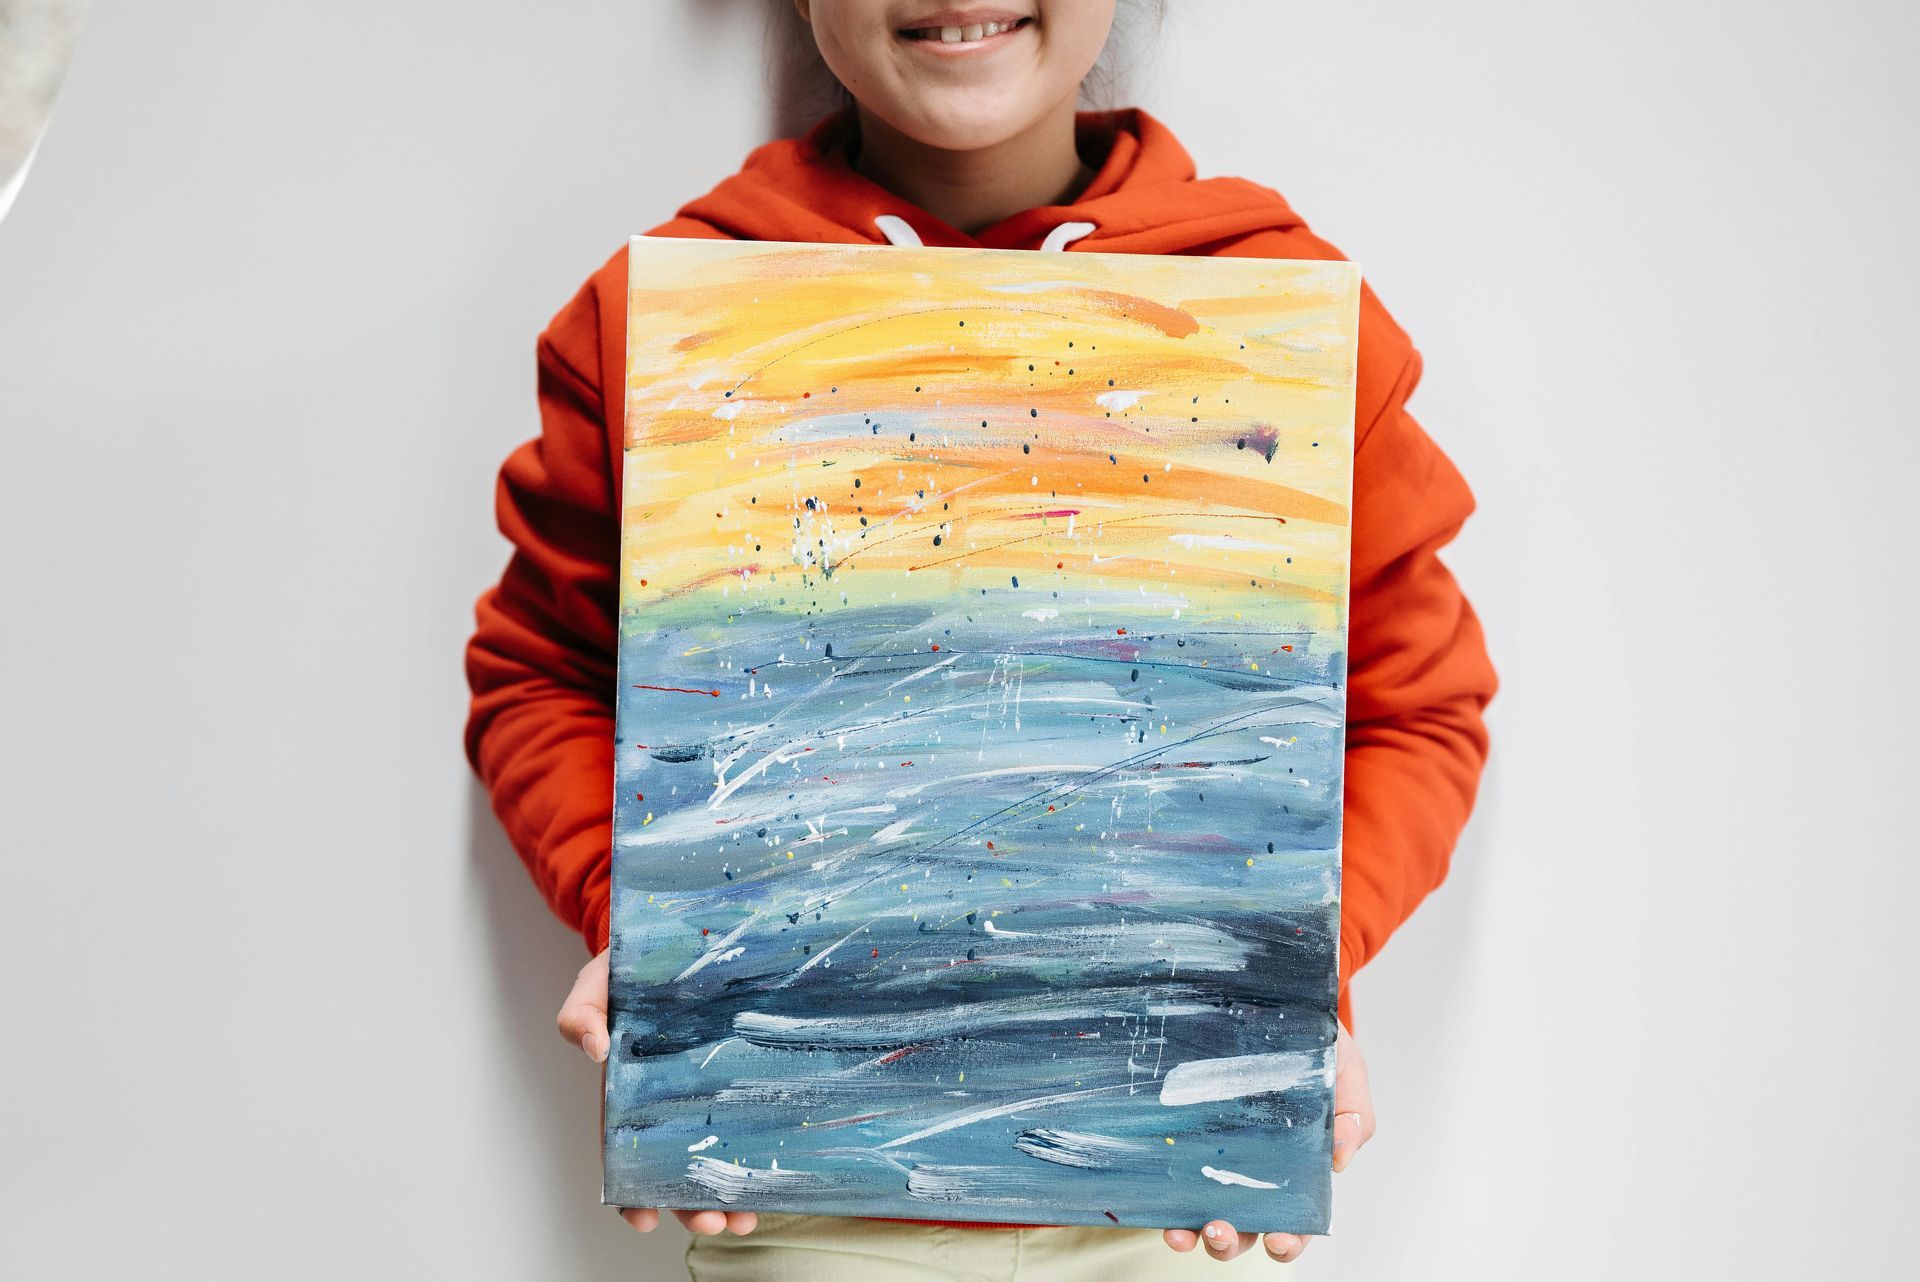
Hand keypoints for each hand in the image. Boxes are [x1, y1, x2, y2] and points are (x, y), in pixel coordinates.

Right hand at [557, 948, 758, 1237]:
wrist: (671, 941)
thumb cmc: (627, 970)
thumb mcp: (595, 985)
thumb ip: (581, 1014)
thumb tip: (595, 1049)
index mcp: (630, 1089)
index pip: (628, 1150)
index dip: (633, 1188)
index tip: (644, 1220)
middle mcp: (669, 1098)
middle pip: (677, 1164)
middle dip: (692, 1201)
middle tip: (714, 1223)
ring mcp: (707, 1088)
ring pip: (716, 1150)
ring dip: (729, 1190)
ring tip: (746, 1216)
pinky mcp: (741, 1071)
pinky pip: (751, 1116)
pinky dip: (761, 1150)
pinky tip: (775, 1176)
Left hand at [1161, 1021, 1374, 1263]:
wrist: (1277, 1000)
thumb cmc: (1317, 1043)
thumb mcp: (1346, 1072)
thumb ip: (1354, 1115)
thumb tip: (1340, 1160)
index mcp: (1298, 1167)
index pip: (1296, 1219)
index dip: (1290, 1238)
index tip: (1279, 1240)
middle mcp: (1254, 1170)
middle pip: (1245, 1227)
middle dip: (1231, 1241)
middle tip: (1220, 1230)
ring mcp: (1216, 1155)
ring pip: (1204, 1213)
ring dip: (1195, 1233)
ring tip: (1185, 1232)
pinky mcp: (1185, 1135)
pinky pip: (1172, 1177)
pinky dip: (1165, 1201)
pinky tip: (1158, 1207)